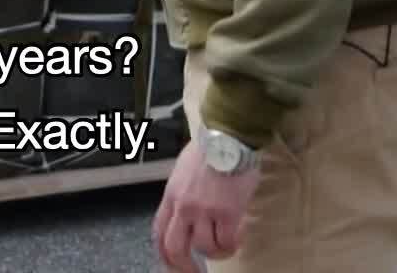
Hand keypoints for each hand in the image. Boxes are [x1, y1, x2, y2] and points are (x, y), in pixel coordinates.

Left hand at [152, 138, 259, 270]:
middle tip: (196, 271)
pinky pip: (227, 242)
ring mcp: (204, 210)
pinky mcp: (227, 212)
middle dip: (185, 266)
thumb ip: (182, 195)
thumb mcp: (183, 172)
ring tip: (226, 243)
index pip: (158, 233)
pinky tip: (238, 235)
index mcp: (171, 196)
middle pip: (175, 248)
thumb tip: (185, 215)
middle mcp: (184, 206)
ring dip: (217, 251)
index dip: (164, 256)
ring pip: (205, 248)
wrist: (228, 136)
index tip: (172, 266)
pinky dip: (233, 244)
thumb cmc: (209, 149)